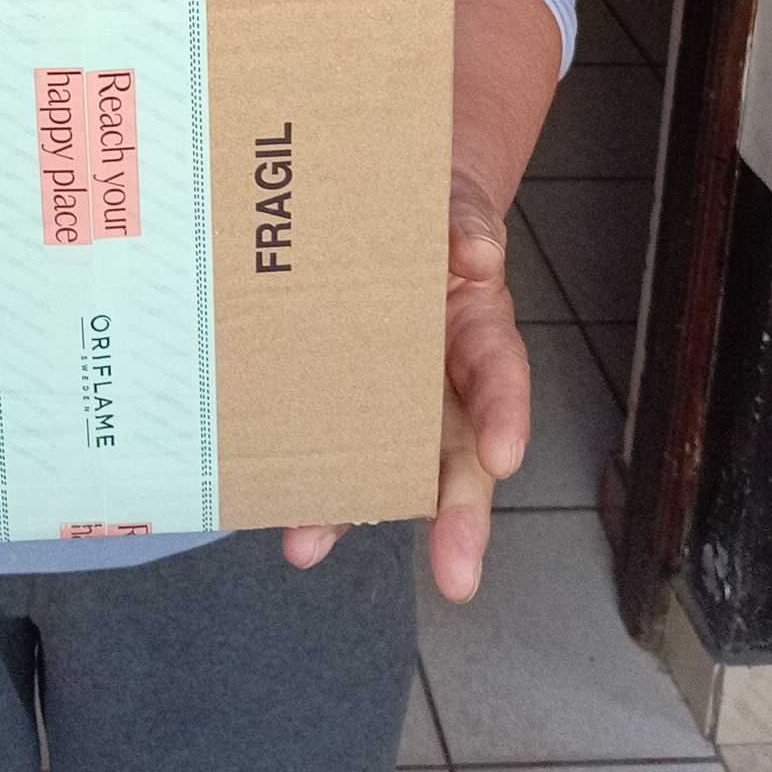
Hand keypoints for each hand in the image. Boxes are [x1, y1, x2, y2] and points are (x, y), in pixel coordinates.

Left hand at [282, 167, 528, 600]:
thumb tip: (475, 253)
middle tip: (458, 575)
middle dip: (457, 516)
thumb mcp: (453, 205)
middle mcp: (439, 378)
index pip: (500, 375)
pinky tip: (266, 498)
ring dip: (349, 506)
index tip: (502, 459)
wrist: (386, 195)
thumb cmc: (429, 211)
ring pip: (378, 460)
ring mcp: (385, 394)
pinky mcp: (333, 394)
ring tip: (308, 547)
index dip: (505, 417)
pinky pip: (320, 437)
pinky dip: (300, 467)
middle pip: (456, 454)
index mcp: (476, 329)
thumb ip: (466, 225)